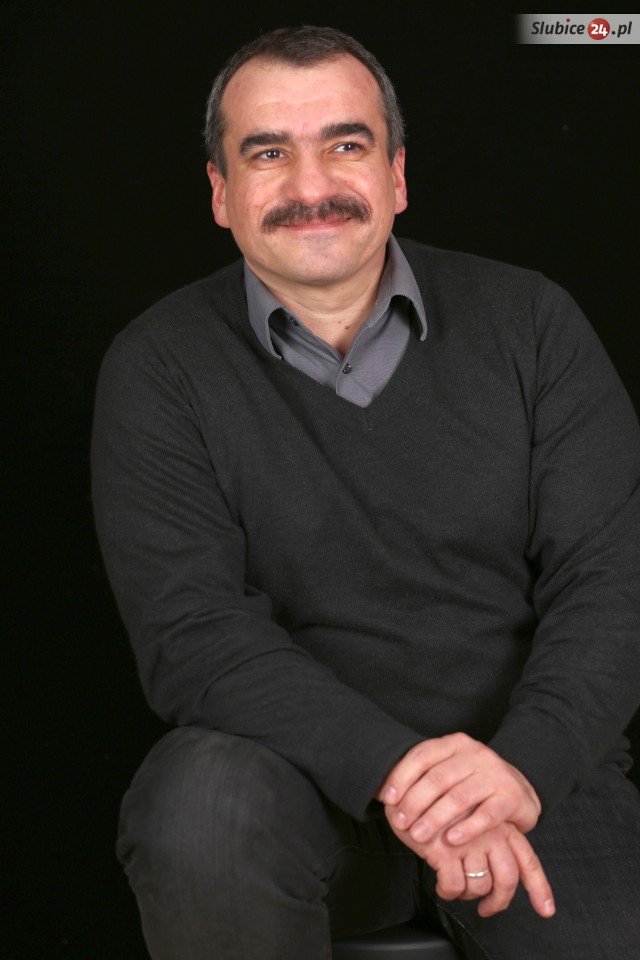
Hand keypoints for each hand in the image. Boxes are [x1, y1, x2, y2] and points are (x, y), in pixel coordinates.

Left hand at [377, 733, 540, 846]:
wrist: (519, 789)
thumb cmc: (472, 783)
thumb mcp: (449, 770)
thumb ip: (422, 776)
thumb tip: (382, 792)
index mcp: (455, 743)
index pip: (422, 755)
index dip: (402, 776)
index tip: (387, 798)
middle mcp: (476, 754)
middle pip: (438, 777)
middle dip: (414, 801)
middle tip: (399, 822)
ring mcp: (495, 774)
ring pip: (459, 797)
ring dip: (435, 818)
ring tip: (418, 836)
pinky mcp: (510, 796)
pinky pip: (486, 814)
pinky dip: (466, 828)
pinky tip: (450, 841)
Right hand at [384, 810, 554, 918]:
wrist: (408, 785)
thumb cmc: (438, 802)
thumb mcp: (469, 814)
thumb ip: (486, 836)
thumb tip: (495, 873)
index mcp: (500, 825)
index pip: (526, 859)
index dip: (538, 887)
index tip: (546, 910)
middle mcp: (490, 833)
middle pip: (507, 879)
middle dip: (497, 902)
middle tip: (486, 910)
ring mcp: (469, 841)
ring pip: (479, 886)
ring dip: (467, 894)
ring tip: (455, 888)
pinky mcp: (445, 849)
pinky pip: (454, 885)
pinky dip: (448, 890)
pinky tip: (441, 884)